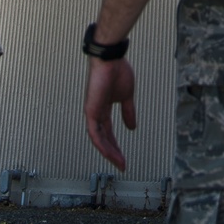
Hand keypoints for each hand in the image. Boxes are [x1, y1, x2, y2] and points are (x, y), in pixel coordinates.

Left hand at [84, 56, 136, 170]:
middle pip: (103, 139)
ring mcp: (92, 112)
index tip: (124, 157)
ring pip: (98, 139)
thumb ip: (128, 112)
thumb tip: (132, 127)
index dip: (116, 146)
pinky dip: (102, 144)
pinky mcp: (90, 111)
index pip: (108, 133)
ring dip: (109, 152)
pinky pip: (94, 132)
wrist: (111, 59)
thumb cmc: (117, 71)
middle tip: (122, 165)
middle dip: (113, 153)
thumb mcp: (126, 96)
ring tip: (119, 162)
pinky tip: (109, 152)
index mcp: (104, 109)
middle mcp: (96, 113)